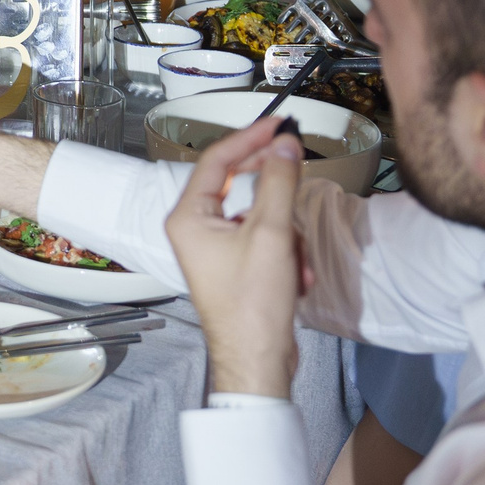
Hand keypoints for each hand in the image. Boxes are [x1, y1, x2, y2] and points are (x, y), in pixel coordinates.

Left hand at [165, 115, 307, 398]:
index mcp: (188, 216)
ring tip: (295, 264)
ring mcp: (214, 248)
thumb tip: (285, 143)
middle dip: (275, 194)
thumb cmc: (253, 305)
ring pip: (259, 216)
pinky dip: (286, 255)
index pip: (217, 159)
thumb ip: (279, 182)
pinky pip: (265, 240)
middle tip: (296, 165)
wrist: (258, 362)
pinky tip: (296, 280)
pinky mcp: (234, 265)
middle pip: (238, 185)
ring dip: (287, 236)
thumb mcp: (272, 234)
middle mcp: (194, 228)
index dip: (250, 137)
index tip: (278, 122)